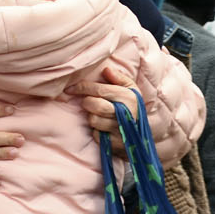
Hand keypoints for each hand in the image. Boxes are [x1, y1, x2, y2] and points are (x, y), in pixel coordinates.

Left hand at [73, 65, 187, 164]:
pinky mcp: (114, 144)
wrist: (144, 138)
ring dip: (92, 117)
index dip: (82, 87)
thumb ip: (119, 78)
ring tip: (99, 115)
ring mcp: (120, 130)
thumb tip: (106, 70)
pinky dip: (96, 131)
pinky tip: (104, 128)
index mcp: (129, 97)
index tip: (70, 88)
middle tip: (89, 102)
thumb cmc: (133, 109)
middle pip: (94, 105)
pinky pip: (96, 135)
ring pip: (93, 120)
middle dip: (87, 102)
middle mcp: (125, 114)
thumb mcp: (132, 90)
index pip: (100, 89)